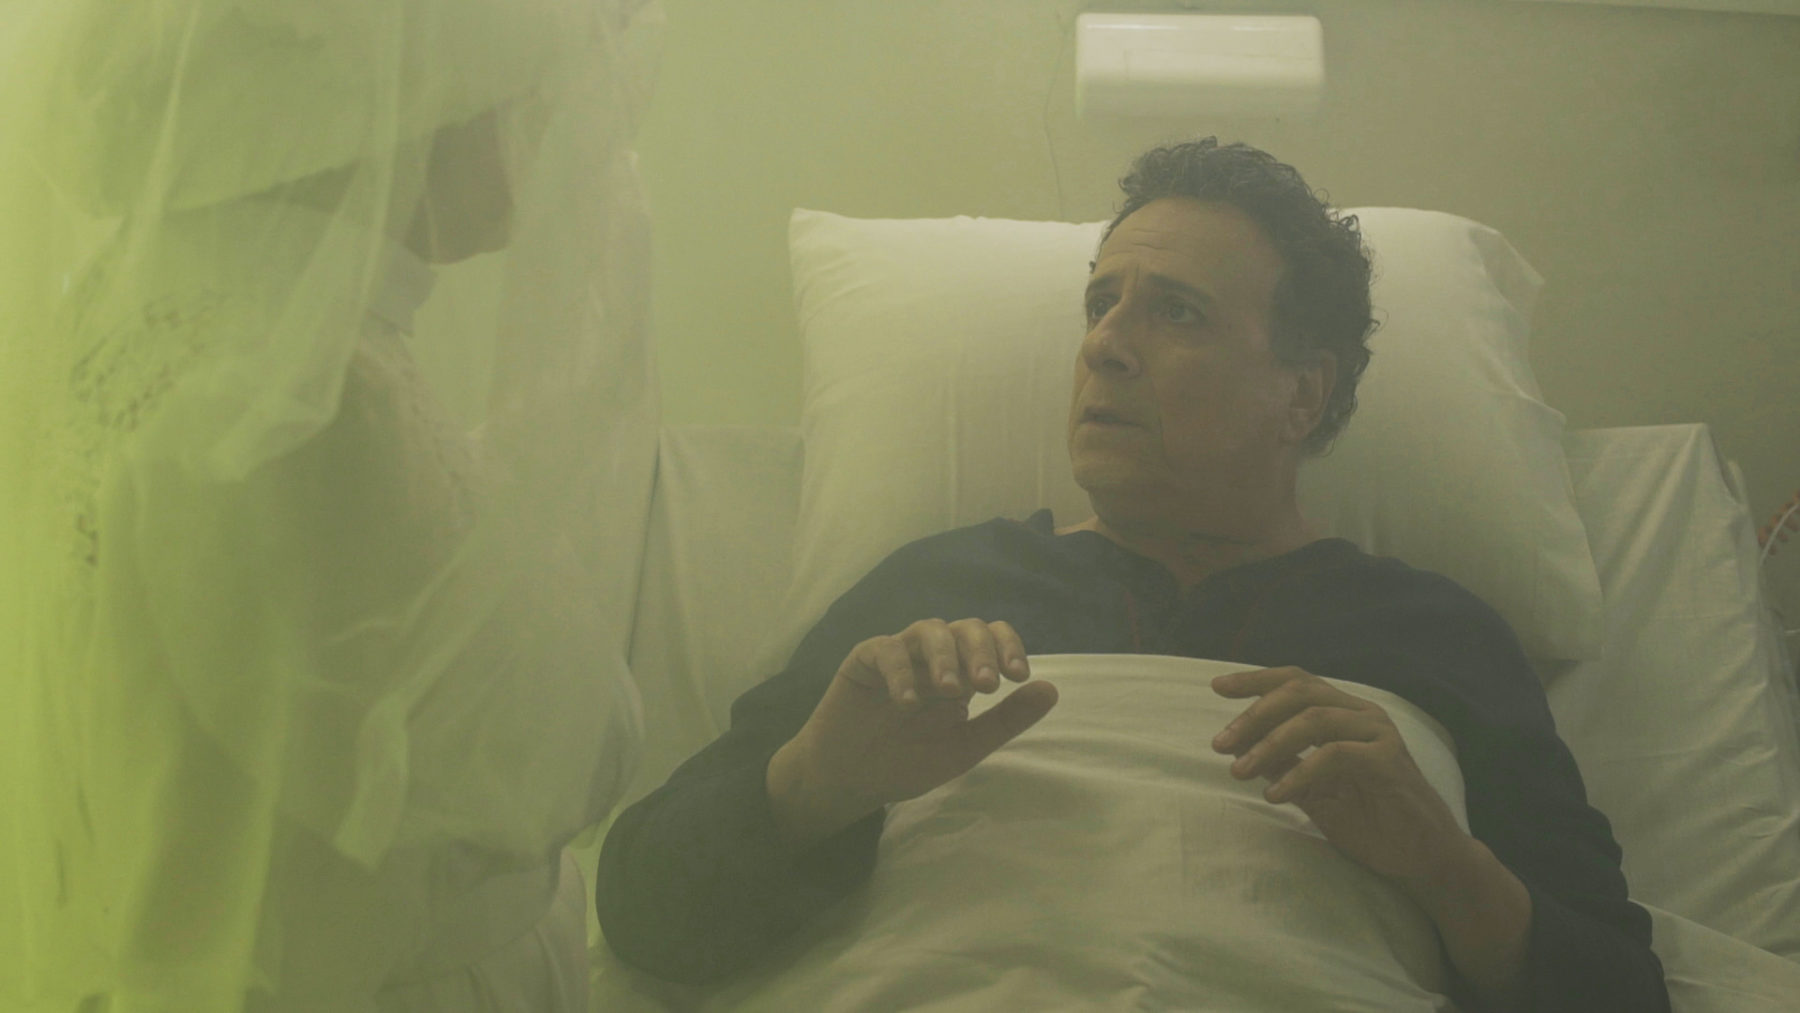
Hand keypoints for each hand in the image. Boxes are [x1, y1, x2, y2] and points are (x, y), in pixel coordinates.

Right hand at [767, 618, 1057, 846]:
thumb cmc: (906, 761)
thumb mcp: (964, 747)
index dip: (1008, 648)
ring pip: (929, 630)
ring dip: (945, 657)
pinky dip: (901, 671)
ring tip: (950, 692)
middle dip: (981, 652)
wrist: (851, 780)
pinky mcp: (865, 660)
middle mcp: (933, 656)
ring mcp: (899, 654)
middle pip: (965, 628)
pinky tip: (907, 701)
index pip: (992, 638)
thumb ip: (1005, 720)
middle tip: (987, 686)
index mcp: (961, 671)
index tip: (1018, 677)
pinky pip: (887, 650)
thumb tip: (1051, 690)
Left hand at [1210, 666, 1465, 888]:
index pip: (1296, 682)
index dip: (1256, 680)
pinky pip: (1333, 755)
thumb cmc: (1371, 820)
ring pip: (1313, 718)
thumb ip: (1284, 764)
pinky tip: (1274, 795)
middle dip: (1253, 714)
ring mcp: (1377, 734)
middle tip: (1220, 743)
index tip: (1217, 686)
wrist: (1422, 857)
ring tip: (1239, 771)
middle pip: (1299, 692)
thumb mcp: (1315, 790)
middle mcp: (1361, 714)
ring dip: (1269, 743)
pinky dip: (1297, 772)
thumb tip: (1239, 747)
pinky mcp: (1387, 761)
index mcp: (1344, 713)